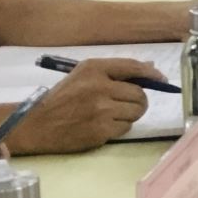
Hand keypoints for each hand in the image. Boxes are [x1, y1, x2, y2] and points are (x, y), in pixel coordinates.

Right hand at [9, 59, 157, 154]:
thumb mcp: (83, 75)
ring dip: (130, 114)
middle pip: (140, 94)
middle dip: (138, 100)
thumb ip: (115, 71)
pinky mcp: (101, 131)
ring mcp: (101, 110)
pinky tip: (104, 125)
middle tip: (127, 104)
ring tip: (113, 114)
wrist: (36, 125)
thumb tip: (150, 66)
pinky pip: (126, 128)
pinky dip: (120, 127)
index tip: (161, 79)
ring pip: (136, 112)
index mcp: (94, 68)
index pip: (133, 67)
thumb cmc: (62, 98)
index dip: (152, 73)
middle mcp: (100, 87)